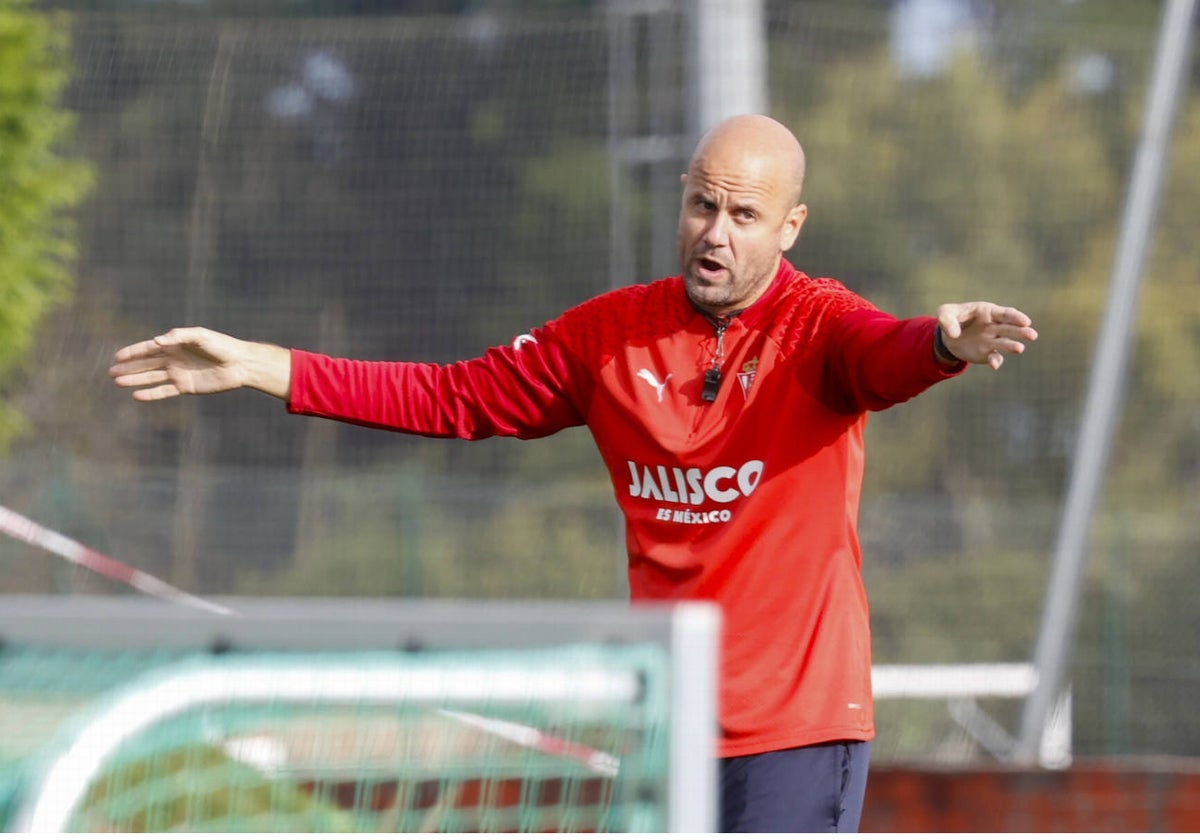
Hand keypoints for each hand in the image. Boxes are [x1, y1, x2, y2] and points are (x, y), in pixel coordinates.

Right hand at [110, 327, 290, 400]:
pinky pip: (164, 391)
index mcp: (175, 345)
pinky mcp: (186, 387)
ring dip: (135, 380)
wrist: (240, 364)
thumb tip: (156, 341)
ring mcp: (179, 374)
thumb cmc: (222, 346)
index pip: (149, 348)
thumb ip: (178, 336)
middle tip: (111, 372)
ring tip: (117, 382)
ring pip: (152, 378)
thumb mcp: (200, 336)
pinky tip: (137, 396)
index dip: (133, 352)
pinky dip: (151, 394)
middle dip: (129, 368)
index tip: (117, 357)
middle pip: (146, 364)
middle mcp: (174, 359)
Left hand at [936, 302, 1037, 369]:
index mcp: (988, 312)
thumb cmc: (950, 319)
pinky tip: (994, 364)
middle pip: (1010, 329)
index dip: (1015, 317)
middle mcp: (995, 326)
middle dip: (1021, 331)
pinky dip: (996, 361)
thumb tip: (954, 334)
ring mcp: (992, 341)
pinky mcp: (987, 354)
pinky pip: (995, 357)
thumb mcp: (945, 313)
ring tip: (1019, 348)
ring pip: (1006, 343)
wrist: (947, 336)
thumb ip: (947, 320)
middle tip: (1032, 335)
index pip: (1005, 314)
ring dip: (1013, 346)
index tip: (1025, 321)